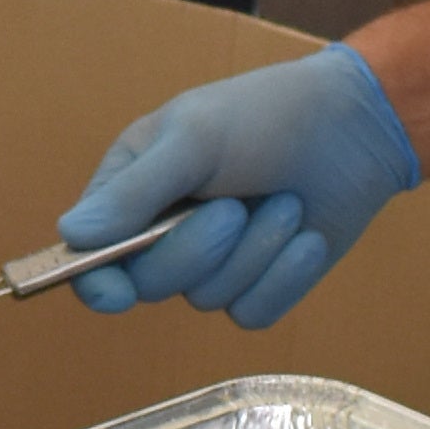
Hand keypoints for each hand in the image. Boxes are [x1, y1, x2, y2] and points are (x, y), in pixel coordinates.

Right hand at [59, 40, 419, 329]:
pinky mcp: (259, 286)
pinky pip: (253, 313)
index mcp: (130, 190)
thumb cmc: (266, 115)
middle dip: (197, 248)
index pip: (90, 253)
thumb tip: (73, 234)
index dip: (95, 279)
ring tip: (284, 201)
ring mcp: (213, 265)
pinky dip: (283, 277)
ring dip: (254, 252)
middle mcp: (162, 233)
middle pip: (150, 283)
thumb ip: (135, 190)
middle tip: (234, 206)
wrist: (356, 127)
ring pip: (208, 299)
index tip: (115, 292)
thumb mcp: (195, 138)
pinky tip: (306, 236)